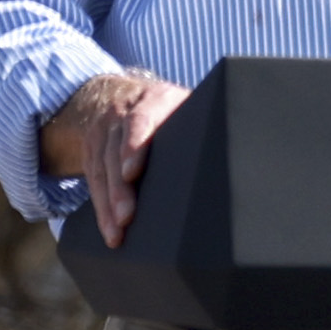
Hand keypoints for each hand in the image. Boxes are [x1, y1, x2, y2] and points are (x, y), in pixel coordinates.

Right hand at [35, 71, 189, 246]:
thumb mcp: (187, 108)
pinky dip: (99, 207)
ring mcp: (104, 129)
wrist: (127, 96)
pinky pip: (91, 178)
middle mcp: (123, 111)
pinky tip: (108, 229)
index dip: (134, 145)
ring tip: (116, 233)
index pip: (140, 119)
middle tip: (126, 217)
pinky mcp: (91, 147)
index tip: (131, 173)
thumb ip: (203, 128)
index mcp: (156, 99)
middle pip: (116, 150)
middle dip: (119, 187)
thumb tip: (239, 160)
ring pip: (100, 167)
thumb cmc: (173, 113)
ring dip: (107, 204)